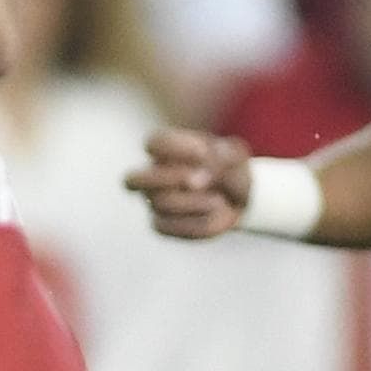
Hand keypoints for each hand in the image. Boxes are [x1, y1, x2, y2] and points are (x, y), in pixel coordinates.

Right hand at [125, 127, 252, 238]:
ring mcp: (154, 202)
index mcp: (167, 150)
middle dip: (166, 179)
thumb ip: (224, 156)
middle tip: (199, 180)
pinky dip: (194, 223)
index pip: (154, 143)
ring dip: (193, 202)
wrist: (238, 200)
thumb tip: (204, 170)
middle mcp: (153, 176)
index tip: (204, 152)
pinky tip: (214, 215)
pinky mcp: (161, 225)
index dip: (175, 147)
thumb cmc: (231, 170)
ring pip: (159, 203)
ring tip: (219, 200)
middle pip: (132, 180)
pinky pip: (166, 227)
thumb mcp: (236, 157)